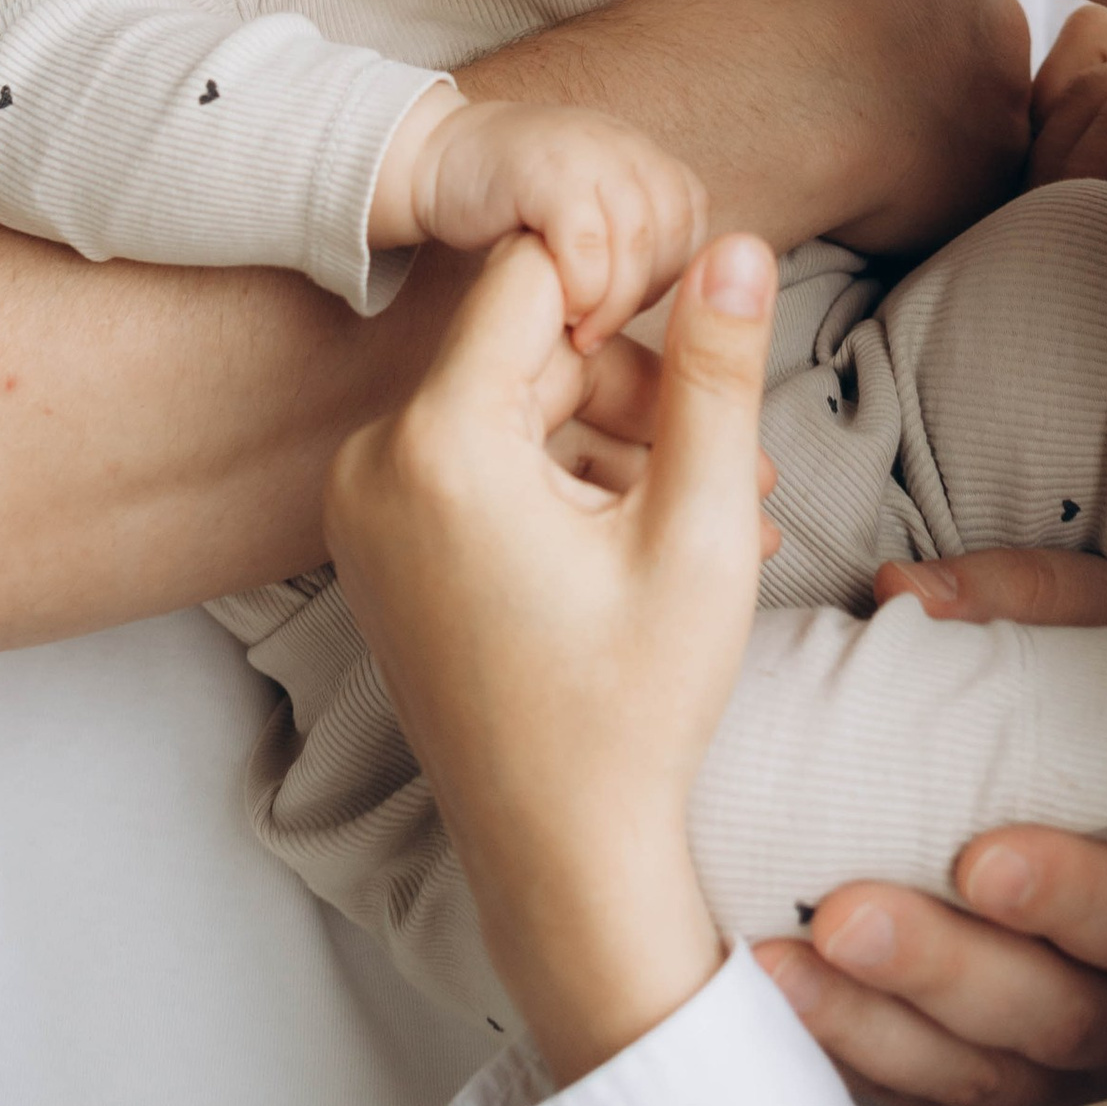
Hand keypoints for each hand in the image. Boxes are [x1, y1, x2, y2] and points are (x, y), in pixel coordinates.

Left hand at [328, 230, 781, 1085]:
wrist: (561, 860)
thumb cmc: (632, 707)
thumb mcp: (697, 527)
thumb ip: (716, 372)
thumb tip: (738, 244)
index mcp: (438, 443)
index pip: (534, 274)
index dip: (629, 289)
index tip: (700, 352)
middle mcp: (374, 463)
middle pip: (524, 347)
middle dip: (640, 388)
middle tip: (741, 465)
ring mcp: (365, 510)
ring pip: (510, 405)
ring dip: (616, 440)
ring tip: (722, 512)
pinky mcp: (378, 548)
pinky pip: (477, 463)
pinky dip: (563, 484)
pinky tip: (655, 539)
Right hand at [372, 90, 709, 348]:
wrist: (441, 156)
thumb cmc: (519, 210)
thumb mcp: (597, 224)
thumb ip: (637, 255)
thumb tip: (684, 332)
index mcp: (652, 164)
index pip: (696, 236)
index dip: (663, 284)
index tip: (621, 310)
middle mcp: (632, 150)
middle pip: (674, 238)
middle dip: (641, 298)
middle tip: (600, 332)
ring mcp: (592, 153)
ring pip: (636, 243)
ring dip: (611, 304)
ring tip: (580, 332)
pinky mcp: (546, 169)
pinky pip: (586, 243)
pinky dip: (579, 288)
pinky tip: (558, 308)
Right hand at [670, 0, 1032, 252]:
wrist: (768, 73)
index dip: (854, 0)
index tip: (808, 30)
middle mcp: (992, 0)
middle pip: (947, 37)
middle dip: (893, 64)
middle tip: (822, 93)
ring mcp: (1004, 87)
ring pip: (957, 112)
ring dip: (911, 128)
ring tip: (833, 145)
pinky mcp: (993, 167)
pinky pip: (954, 184)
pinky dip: (911, 191)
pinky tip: (853, 189)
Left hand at [753, 536, 1106, 1105]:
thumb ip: (1032, 604)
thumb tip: (906, 591)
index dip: (1075, 902)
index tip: (979, 858)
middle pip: (1065, 1017)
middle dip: (949, 970)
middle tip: (846, 915)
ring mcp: (1077, 1050)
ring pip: (989, 1076)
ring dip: (877, 1024)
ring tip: (782, 963)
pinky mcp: (1008, 1076)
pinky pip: (933, 1094)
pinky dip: (857, 1057)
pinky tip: (780, 1004)